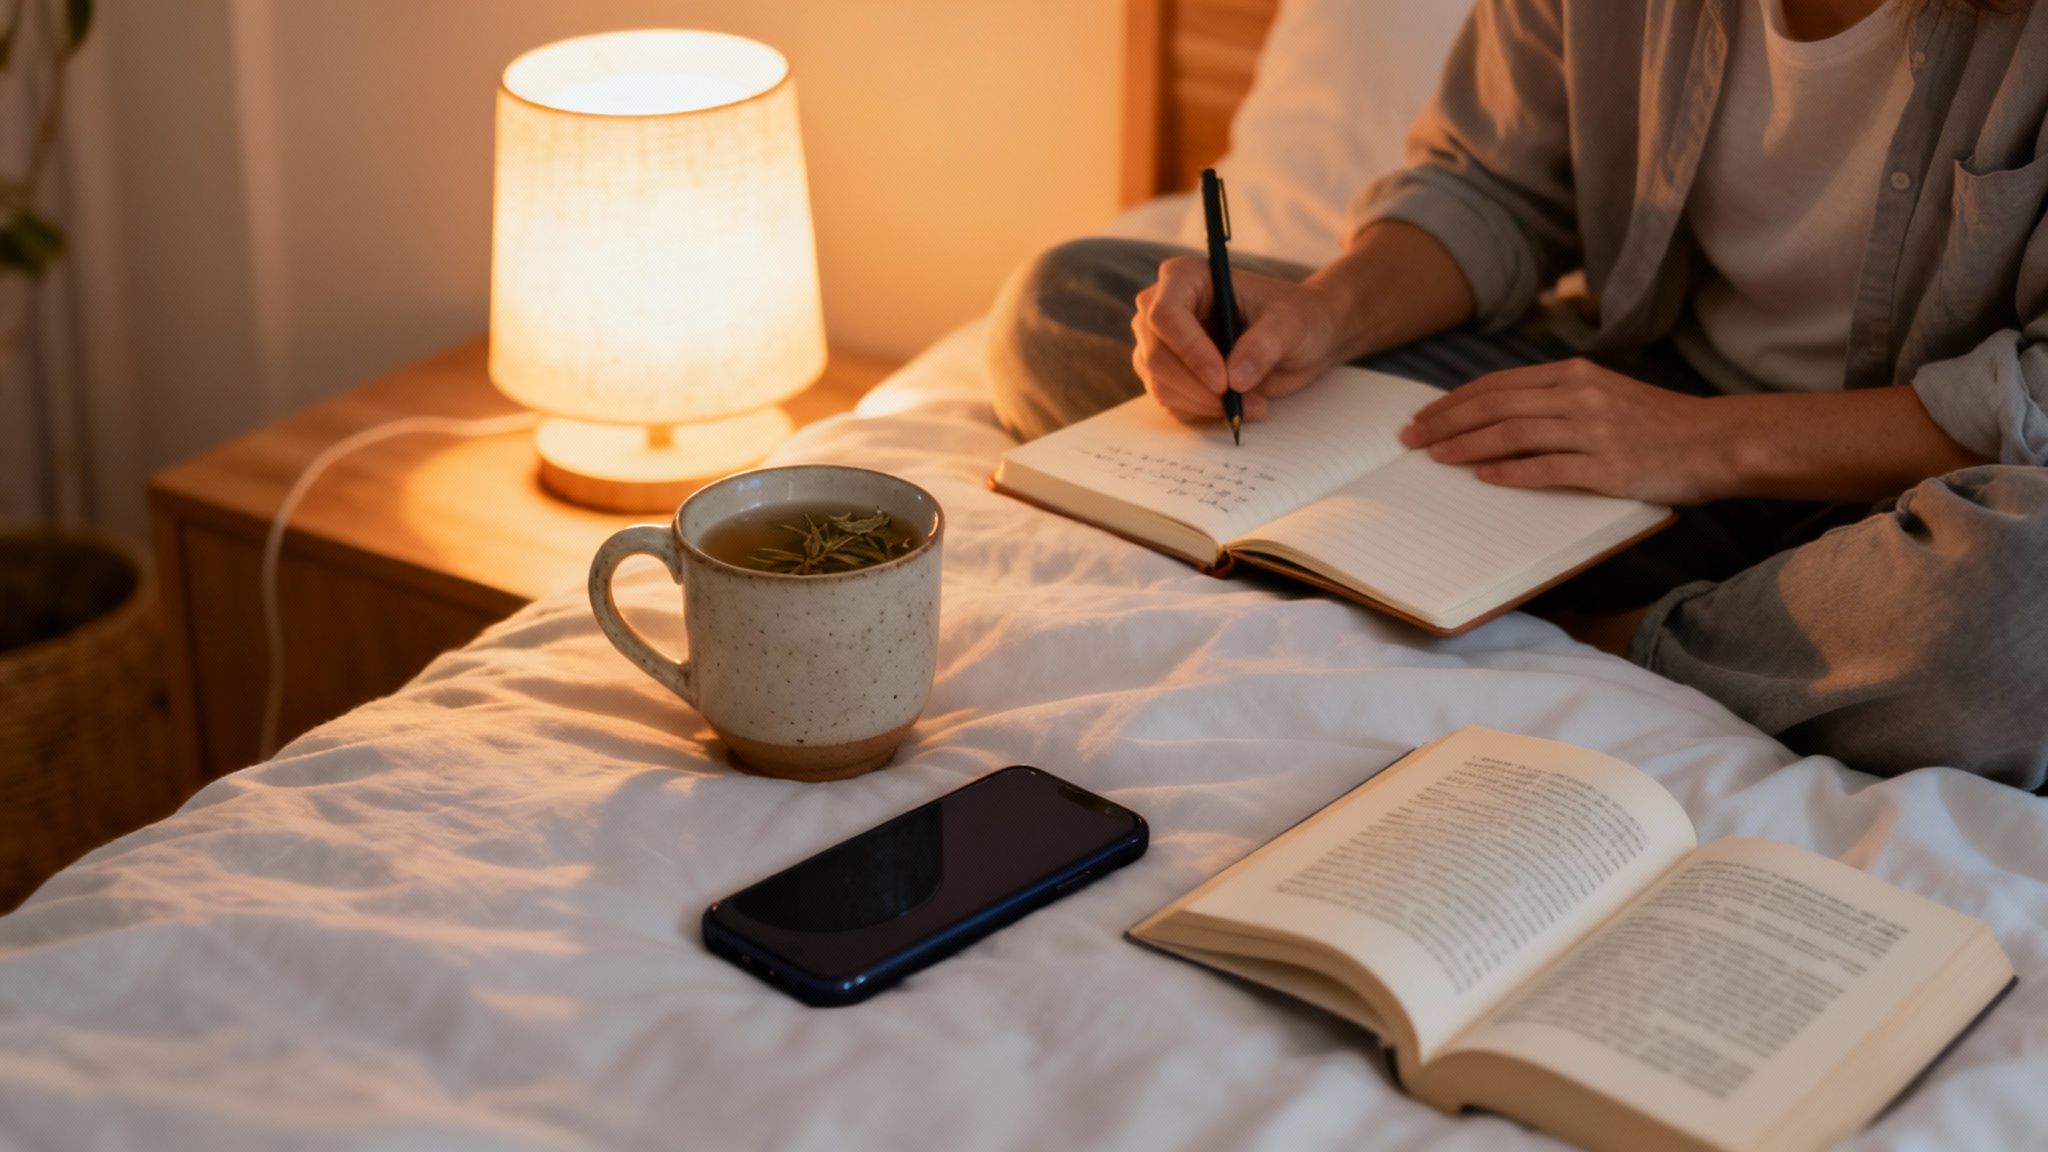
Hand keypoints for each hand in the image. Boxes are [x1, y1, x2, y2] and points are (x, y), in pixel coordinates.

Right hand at [1131, 256, 1344, 423]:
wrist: (1301, 338)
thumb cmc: (1296, 317)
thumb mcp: (1290, 325)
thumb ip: (1264, 345)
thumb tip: (1235, 379)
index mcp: (1186, 278)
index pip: (1165, 315)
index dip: (1190, 351)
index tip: (1223, 382)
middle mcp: (1162, 308)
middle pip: (1155, 355)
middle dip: (1196, 387)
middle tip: (1240, 402)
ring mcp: (1161, 344)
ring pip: (1160, 383)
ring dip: (1204, 404)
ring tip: (1253, 404)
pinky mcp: (1167, 374)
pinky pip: (1171, 401)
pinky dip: (1204, 412)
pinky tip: (1238, 406)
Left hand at [1398, 358, 1734, 504]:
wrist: (1717, 440)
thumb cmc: (1659, 423)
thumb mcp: (1605, 393)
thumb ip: (1559, 399)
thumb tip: (1503, 415)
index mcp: (1575, 375)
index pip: (1498, 385)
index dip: (1454, 401)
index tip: (1423, 417)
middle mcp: (1579, 396)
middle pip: (1495, 405)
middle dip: (1446, 422)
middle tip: (1411, 440)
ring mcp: (1593, 431)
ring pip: (1513, 434)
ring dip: (1467, 446)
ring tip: (1435, 458)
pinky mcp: (1608, 467)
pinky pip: (1549, 468)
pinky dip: (1512, 473)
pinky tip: (1483, 479)